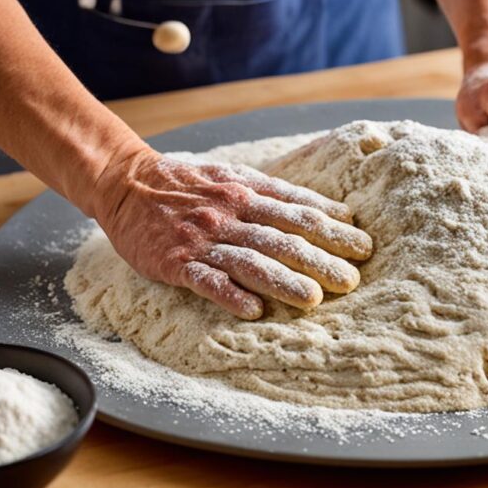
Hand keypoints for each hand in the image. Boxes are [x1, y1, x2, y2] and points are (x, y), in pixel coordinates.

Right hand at [91, 147, 371, 319]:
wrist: (125, 182)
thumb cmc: (188, 183)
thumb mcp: (233, 177)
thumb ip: (275, 194)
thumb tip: (327, 209)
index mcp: (247, 192)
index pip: (298, 210)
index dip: (332, 228)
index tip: (362, 244)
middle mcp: (229, 213)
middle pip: (282, 238)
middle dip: (320, 259)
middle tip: (352, 279)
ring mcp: (203, 239)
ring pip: (250, 260)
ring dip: (284, 281)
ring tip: (314, 299)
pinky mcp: (175, 262)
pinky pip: (206, 280)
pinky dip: (230, 295)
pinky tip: (253, 310)